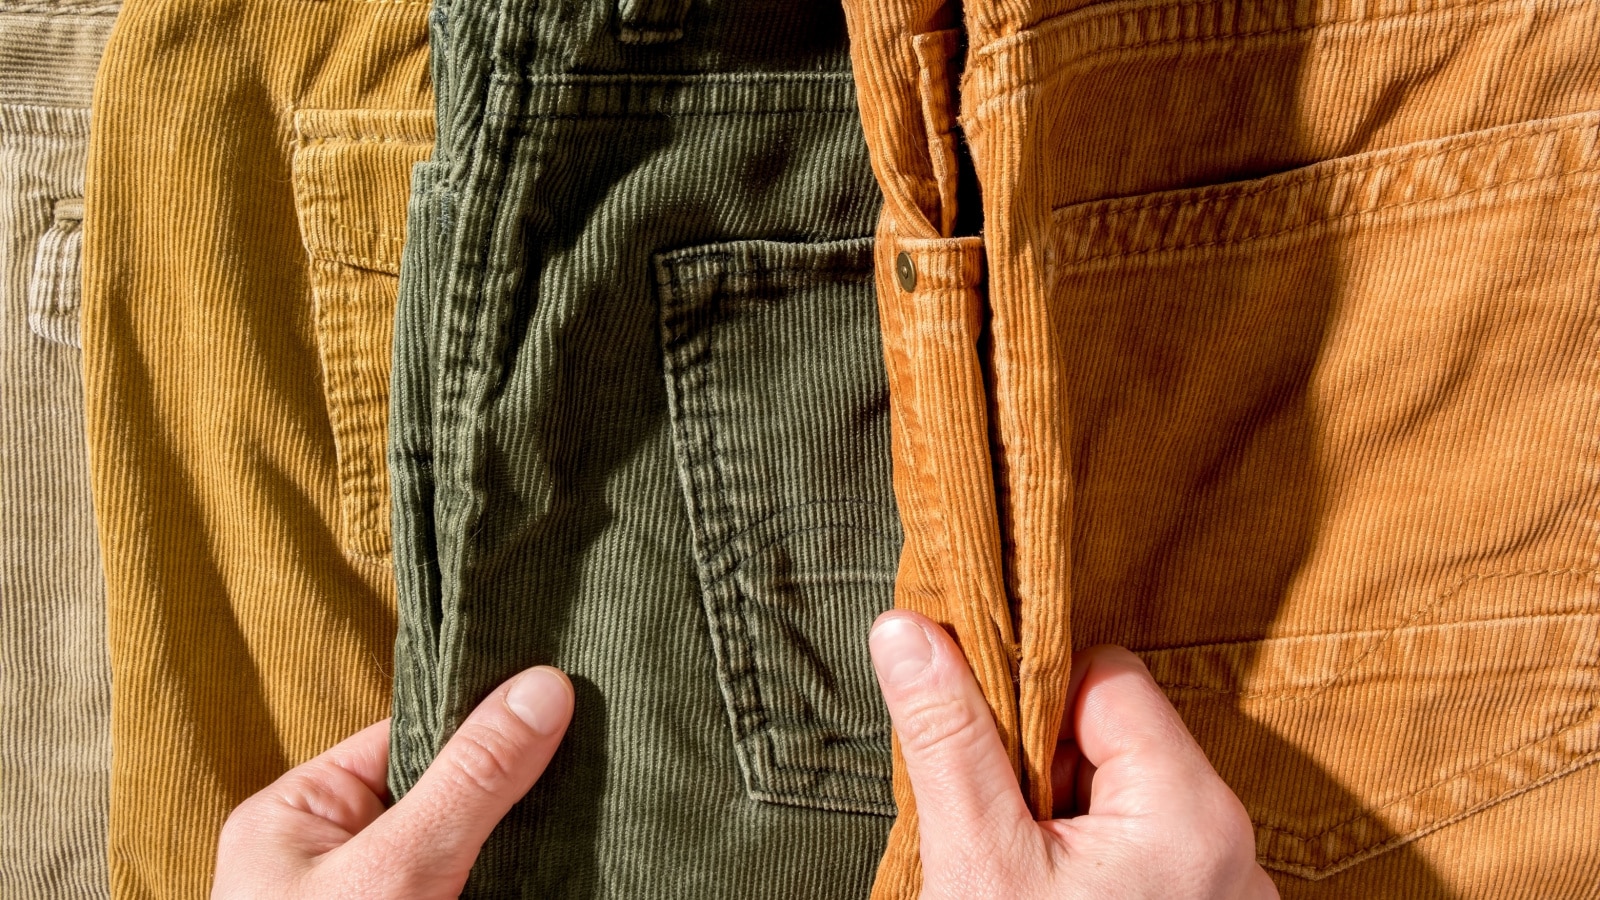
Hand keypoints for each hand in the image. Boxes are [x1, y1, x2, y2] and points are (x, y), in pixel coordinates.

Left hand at [213, 666, 574, 898]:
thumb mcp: (399, 865)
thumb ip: (469, 778)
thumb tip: (547, 683)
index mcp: (294, 815)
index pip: (407, 737)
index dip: (481, 721)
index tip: (562, 697)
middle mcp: (328, 855)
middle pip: (440, 792)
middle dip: (508, 781)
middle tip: (596, 747)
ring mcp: (372, 891)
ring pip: (463, 844)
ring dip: (519, 833)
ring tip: (595, 793)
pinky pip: (472, 880)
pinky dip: (514, 872)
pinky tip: (568, 854)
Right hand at [869, 611, 1278, 899]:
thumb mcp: (978, 859)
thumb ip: (949, 735)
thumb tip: (908, 627)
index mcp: (1189, 809)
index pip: (1107, 676)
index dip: (1032, 698)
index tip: (986, 754)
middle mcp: (1235, 847)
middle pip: (1121, 739)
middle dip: (1046, 768)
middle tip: (1001, 836)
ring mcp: (1233, 897)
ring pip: (1131, 799)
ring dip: (1066, 819)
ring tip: (1026, 882)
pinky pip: (1153, 856)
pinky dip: (1098, 866)